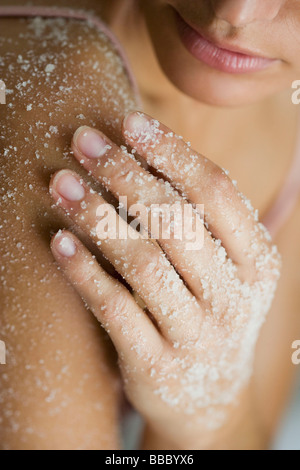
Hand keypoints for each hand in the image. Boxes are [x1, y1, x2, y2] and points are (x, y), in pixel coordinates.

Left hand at [49, 112, 280, 447]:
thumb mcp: (225, 270)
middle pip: (176, 220)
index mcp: (258, 263)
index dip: (171, 152)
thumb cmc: (210, 314)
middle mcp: (234, 298)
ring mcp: (197, 336)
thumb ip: (200, 220)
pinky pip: (116, 310)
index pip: (216, 192)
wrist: (209, 398)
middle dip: (124, 173)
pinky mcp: (158, 366)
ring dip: (97, 215)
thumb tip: (144, 152)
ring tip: (60, 182)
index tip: (129, 122)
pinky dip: (84, 272)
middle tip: (83, 141)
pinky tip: (59, 241)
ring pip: (143, 262)